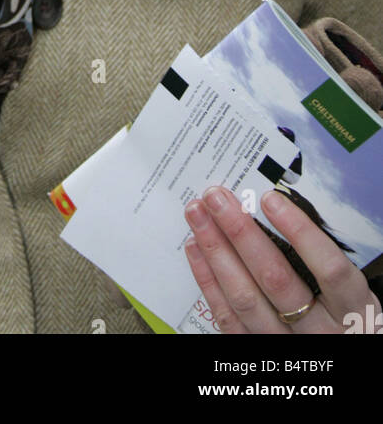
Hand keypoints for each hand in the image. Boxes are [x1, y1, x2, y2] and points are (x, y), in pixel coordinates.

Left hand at [183, 186, 380, 333]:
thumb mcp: (350, 292)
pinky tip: (197, 249)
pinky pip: (228, 318)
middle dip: (240, 232)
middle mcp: (321, 331)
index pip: (329, 270)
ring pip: (246, 298)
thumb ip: (321, 259)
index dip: (301, 233)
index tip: (271, 199)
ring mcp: (287, 344)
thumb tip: (275, 206)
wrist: (338, 353)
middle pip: (276, 279)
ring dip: (217, 251)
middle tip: (216, 197)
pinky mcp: (258, 351)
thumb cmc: (344, 314)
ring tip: (198, 216)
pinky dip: (208, 280)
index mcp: (353, 310)